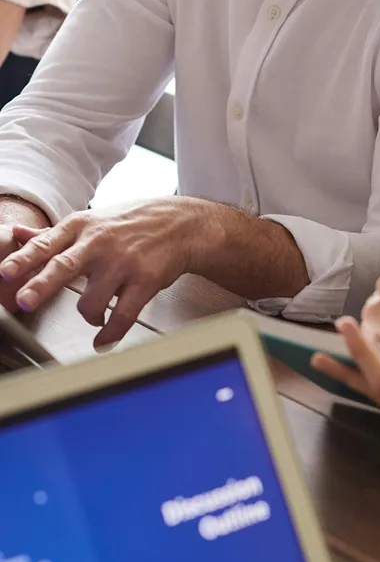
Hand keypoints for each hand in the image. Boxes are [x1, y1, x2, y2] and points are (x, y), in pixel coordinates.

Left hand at [0, 198, 210, 345]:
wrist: (180, 225)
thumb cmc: (131, 224)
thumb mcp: (89, 221)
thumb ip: (51, 234)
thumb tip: (17, 233)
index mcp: (81, 227)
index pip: (46, 244)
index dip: (24, 259)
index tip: (5, 272)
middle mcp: (100, 243)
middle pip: (65, 266)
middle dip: (43, 285)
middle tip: (26, 301)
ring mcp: (123, 262)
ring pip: (93, 300)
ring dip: (89, 317)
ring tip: (94, 316)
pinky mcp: (145, 281)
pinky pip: (123, 316)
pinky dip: (110, 333)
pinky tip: (103, 339)